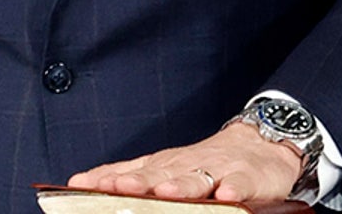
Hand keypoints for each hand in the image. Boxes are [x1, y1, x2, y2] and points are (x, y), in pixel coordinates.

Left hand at [66, 122, 302, 203]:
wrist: (260, 144)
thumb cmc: (205, 162)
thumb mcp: (165, 167)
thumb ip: (128, 175)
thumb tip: (80, 181)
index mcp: (164, 165)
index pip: (131, 172)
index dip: (107, 179)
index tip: (81, 186)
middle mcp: (186, 166)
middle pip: (160, 175)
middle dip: (139, 182)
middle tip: (116, 188)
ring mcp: (218, 170)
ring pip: (197, 179)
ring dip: (181, 186)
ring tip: (166, 193)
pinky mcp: (248, 178)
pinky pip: (240, 184)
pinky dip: (232, 189)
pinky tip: (225, 196)